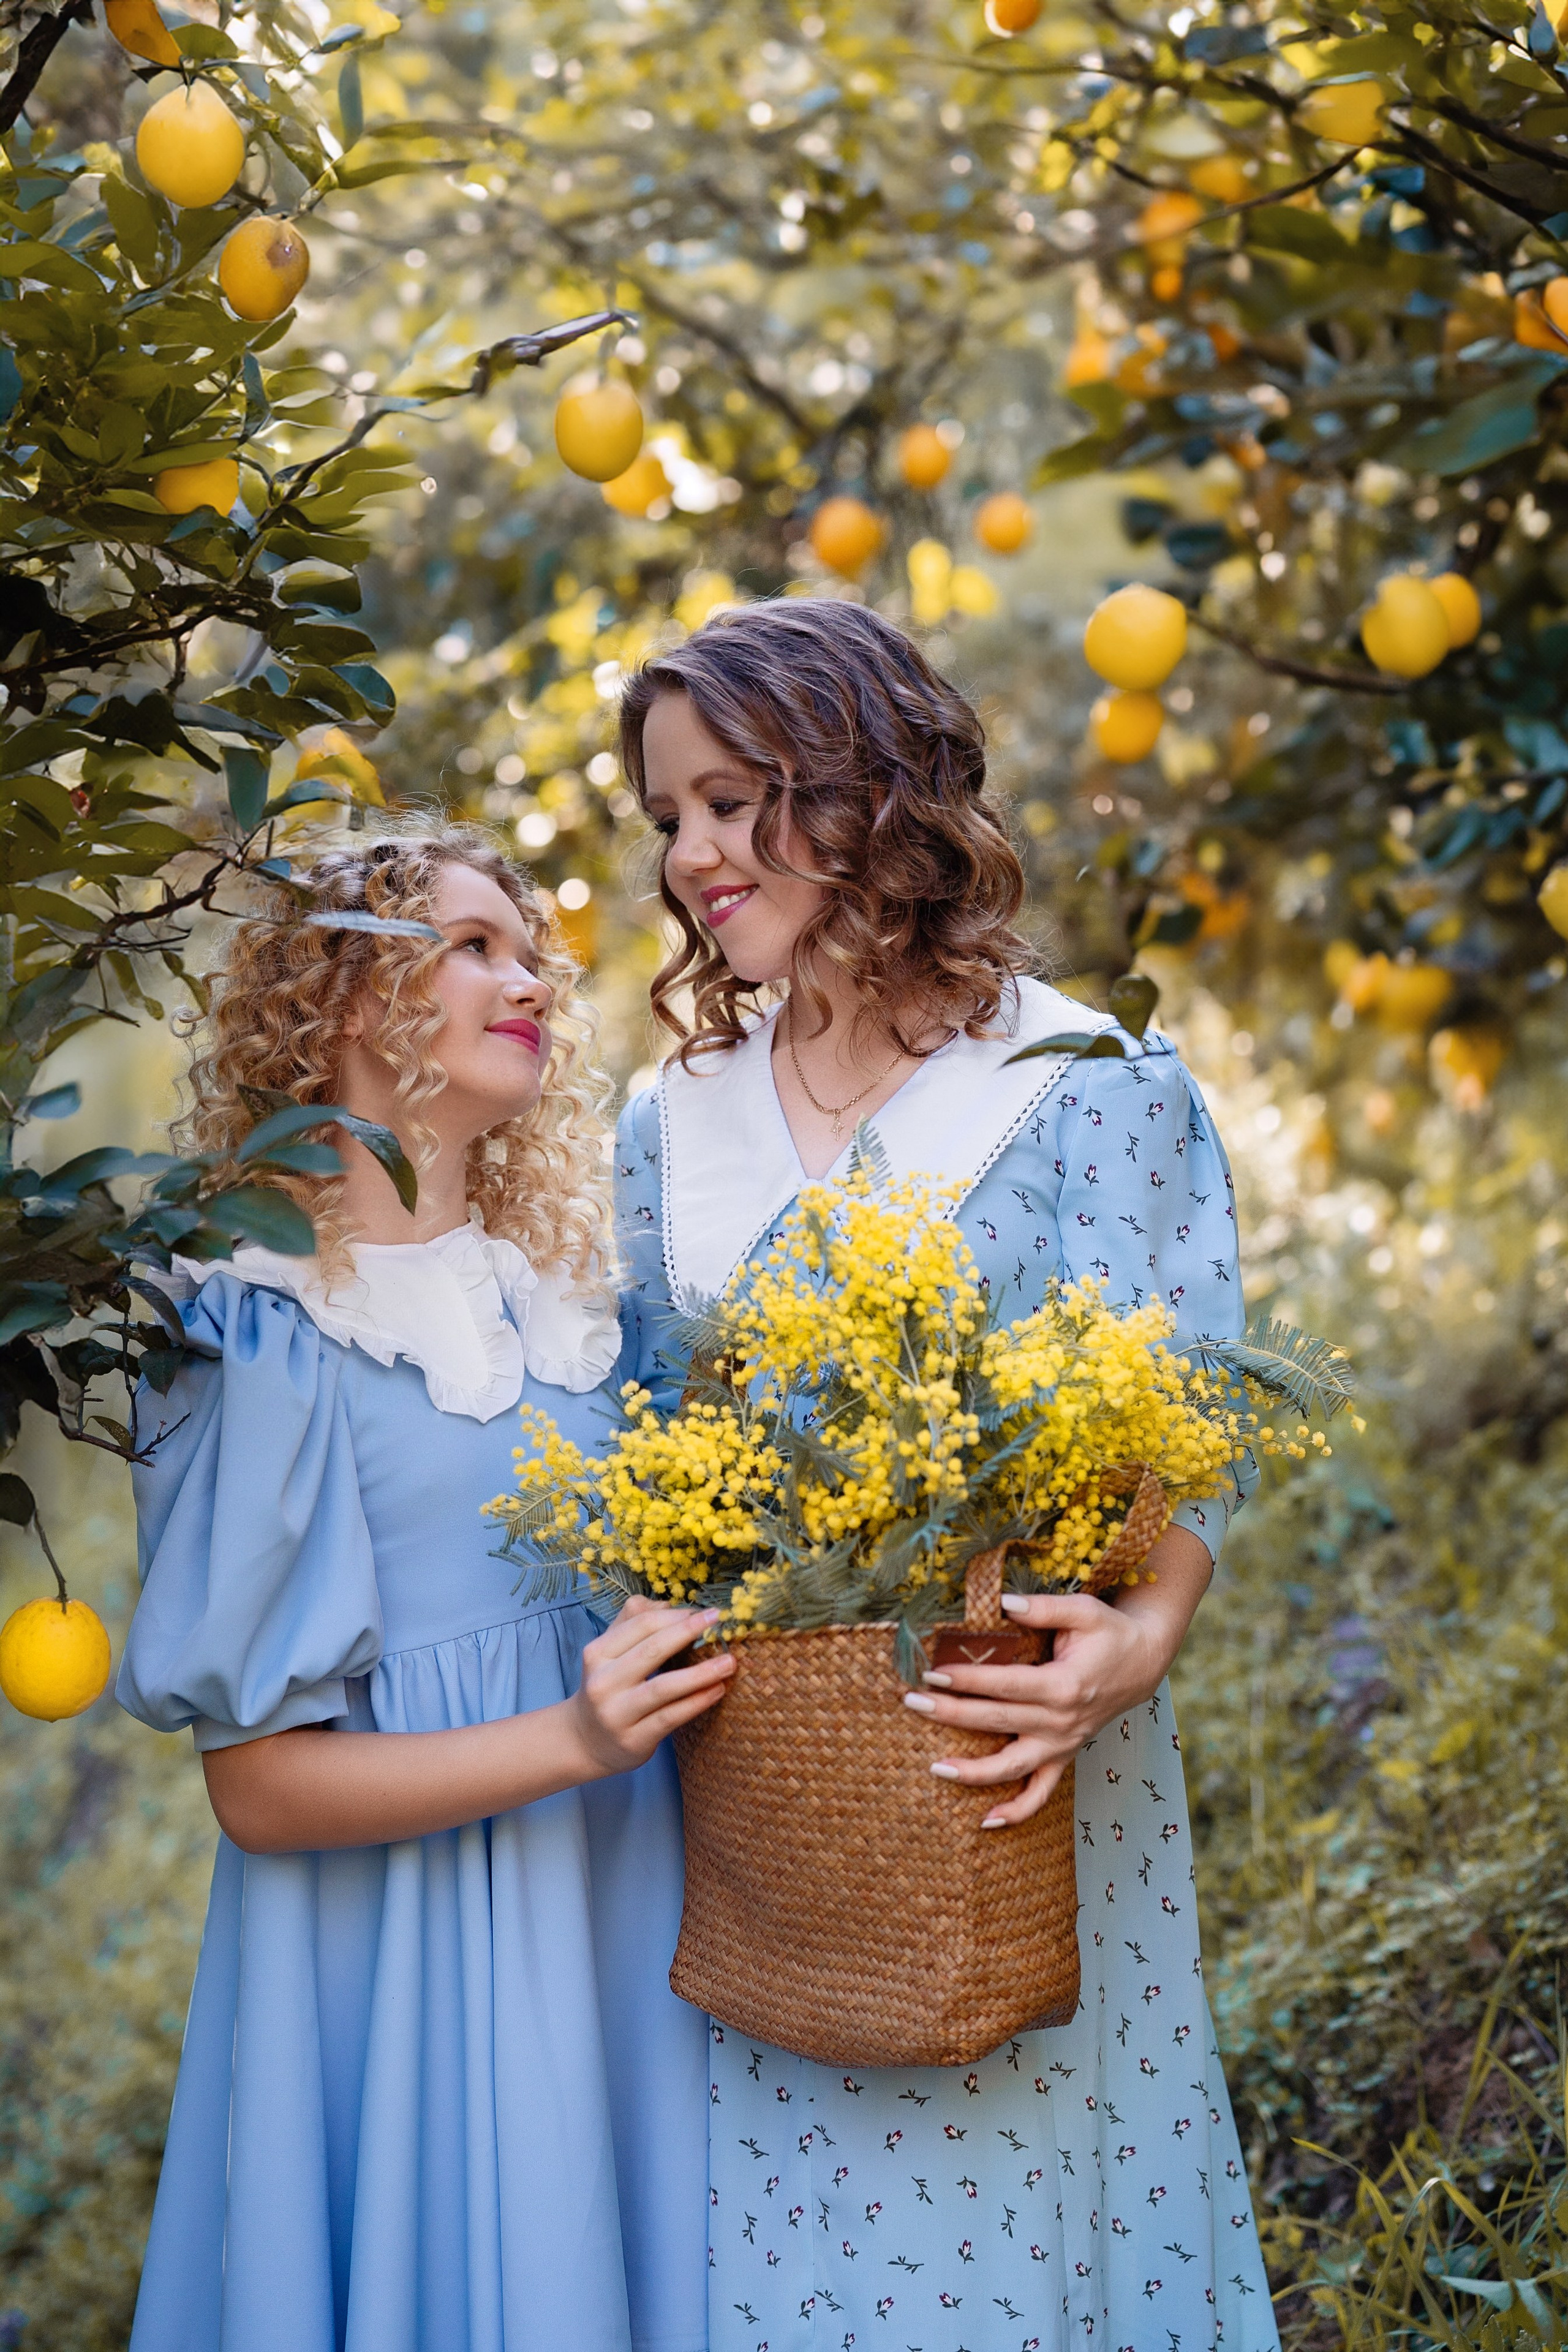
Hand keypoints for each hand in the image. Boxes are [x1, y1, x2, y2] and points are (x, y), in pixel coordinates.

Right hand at [568, 1595, 735, 1777]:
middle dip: (688, 1633)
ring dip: (701, 1672)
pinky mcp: (634, 1739)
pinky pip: (670, 1717)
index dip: (675, 1616)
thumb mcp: (610, 1653)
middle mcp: (603, 1682)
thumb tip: (669, 1607)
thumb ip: (633, 1623)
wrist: (585, 1741)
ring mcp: (617, 1714)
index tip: (705, 1612)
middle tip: (720, 1622)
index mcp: (597, 1653)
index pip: (640, 1625)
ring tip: (729, 1662)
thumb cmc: (608, 1688)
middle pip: (651, 1651)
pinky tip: (717, 1690)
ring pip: (663, 1687)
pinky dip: (696, 1702)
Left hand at [902, 1528, 1212, 1826]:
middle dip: (951, 1713)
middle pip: (997, 1722)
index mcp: (1063, 1685)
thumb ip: (1043, 1608)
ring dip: (973, 1772)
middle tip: (913, 1702)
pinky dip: (1016, 1812)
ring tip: (934, 1767)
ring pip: (1012, 1768)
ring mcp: (1063, 1744)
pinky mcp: (1065, 1756)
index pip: (1004, 1685)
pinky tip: (985, 1821)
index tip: (932, 1672)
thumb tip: (1003, 1604)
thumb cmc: (1109, 1633)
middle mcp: (1061, 1721)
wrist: (1145, 1663)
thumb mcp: (1084, 1611)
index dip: (967, 1679)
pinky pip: (1040, 1793)